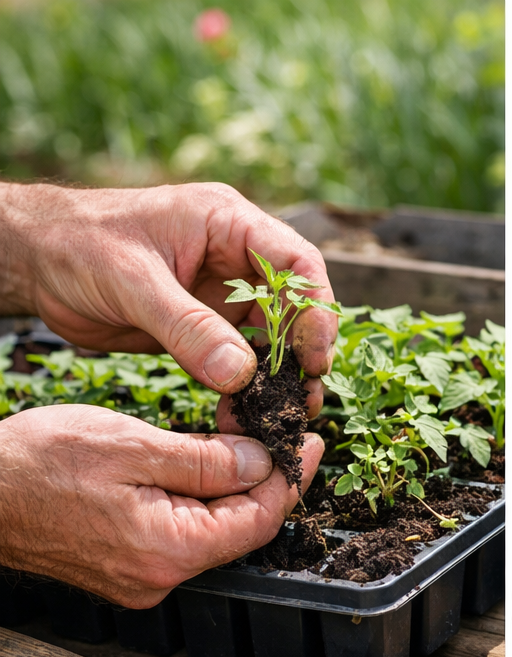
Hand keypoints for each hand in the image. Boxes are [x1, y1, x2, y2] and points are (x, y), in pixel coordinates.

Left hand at [0, 181, 335, 428]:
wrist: (33, 261)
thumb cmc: (76, 245)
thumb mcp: (132, 282)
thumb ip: (187, 328)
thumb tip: (240, 374)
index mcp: (229, 224)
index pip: (297, 263)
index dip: (315, 309)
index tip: (312, 356)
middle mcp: (237, 259)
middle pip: (296, 305)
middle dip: (305, 351)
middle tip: (307, 395)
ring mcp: (223, 295)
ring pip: (274, 337)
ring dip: (282, 376)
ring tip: (287, 414)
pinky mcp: (205, 327)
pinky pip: (240, 359)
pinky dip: (247, 387)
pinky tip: (245, 412)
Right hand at [0, 405, 320, 607]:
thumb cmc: (33, 464)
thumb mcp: (132, 446)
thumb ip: (205, 460)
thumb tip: (262, 463)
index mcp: (170, 552)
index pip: (259, 520)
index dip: (289, 479)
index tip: (308, 442)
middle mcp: (161, 577)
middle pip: (239, 526)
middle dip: (261, 476)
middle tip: (272, 428)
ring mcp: (142, 576)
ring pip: (211, 527)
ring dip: (228, 483)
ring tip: (234, 434)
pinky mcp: (125, 566)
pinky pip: (180, 531)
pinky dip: (196, 497)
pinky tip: (196, 461)